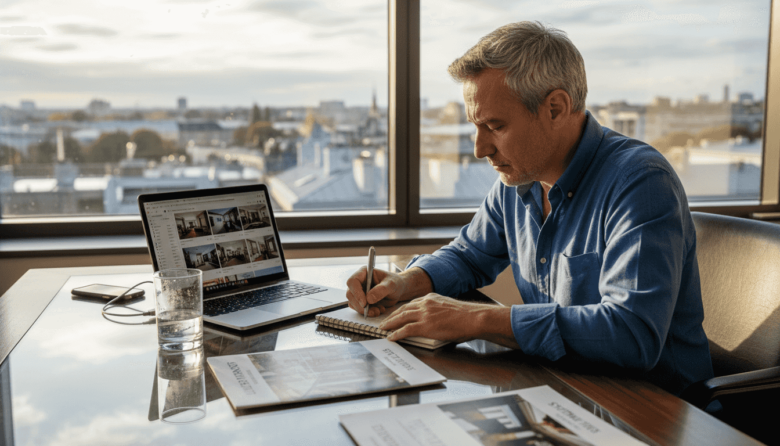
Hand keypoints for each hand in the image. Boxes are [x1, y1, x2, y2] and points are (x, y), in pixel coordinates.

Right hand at [345, 267, 407, 316]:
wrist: (398, 290)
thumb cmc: (395, 283)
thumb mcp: (391, 285)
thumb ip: (381, 290)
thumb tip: (369, 299)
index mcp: (364, 273)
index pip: (352, 282)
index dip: (356, 293)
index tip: (365, 303)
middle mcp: (359, 282)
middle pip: (350, 294)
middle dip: (360, 305)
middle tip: (374, 311)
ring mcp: (359, 292)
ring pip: (353, 303)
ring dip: (365, 310)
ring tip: (379, 311)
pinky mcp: (361, 301)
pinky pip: (359, 309)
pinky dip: (368, 312)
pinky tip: (378, 310)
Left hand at [379, 294, 518, 347]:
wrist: (473, 318)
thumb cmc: (466, 316)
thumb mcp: (449, 307)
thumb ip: (439, 310)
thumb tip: (435, 319)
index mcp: (431, 298)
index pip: (412, 303)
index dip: (402, 309)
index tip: (397, 313)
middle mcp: (425, 303)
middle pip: (403, 309)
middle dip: (392, 316)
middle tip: (385, 321)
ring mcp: (424, 314)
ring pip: (401, 318)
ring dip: (390, 324)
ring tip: (383, 329)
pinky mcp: (425, 326)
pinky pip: (406, 329)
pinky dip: (396, 333)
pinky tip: (391, 337)